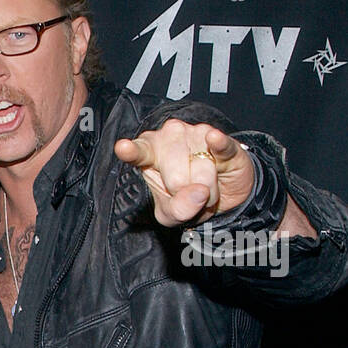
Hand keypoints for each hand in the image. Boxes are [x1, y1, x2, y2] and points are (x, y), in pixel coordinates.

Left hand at [114, 121, 252, 227]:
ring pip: (202, 172)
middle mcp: (170, 137)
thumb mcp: (173, 213)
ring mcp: (196, 134)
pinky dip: (219, 144)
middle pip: (176, 178)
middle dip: (188, 193)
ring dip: (208, 189)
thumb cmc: (185, 197)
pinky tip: (214, 139)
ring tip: (206, 184)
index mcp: (149, 152)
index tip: (123, 148)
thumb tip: (198, 192)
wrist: (221, 194)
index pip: (139, 152)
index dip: (131, 151)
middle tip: (190, 191)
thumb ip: (178, 209)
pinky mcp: (224, 139)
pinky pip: (221, 144)